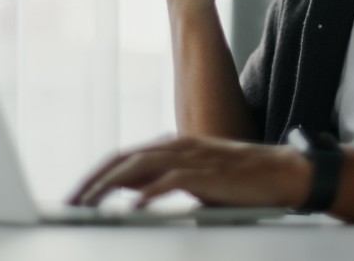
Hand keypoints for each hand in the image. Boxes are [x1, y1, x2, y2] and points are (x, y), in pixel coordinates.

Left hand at [68, 135, 310, 208]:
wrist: (282, 173)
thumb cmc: (240, 182)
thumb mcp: (195, 179)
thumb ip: (163, 180)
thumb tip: (130, 193)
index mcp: (172, 145)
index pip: (123, 157)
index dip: (96, 175)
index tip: (76, 195)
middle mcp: (177, 146)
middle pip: (123, 159)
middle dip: (93, 181)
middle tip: (70, 202)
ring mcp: (191, 157)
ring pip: (139, 166)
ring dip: (109, 186)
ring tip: (89, 204)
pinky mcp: (207, 173)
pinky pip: (171, 181)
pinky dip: (149, 192)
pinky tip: (133, 207)